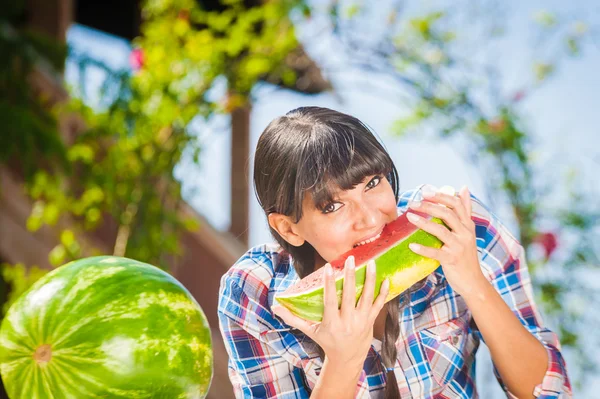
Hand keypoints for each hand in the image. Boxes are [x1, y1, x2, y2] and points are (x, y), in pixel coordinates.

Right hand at [272, 256, 389, 367]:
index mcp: (331, 323)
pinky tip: (387, 279)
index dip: (328, 284)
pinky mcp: (371, 321)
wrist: (347, 359)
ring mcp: (361, 321)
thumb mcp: (309, 331)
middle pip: (349, 295)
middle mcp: (347, 321)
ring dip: (370, 280)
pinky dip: (384, 292)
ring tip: (371, 263)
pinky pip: (379, 305)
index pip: (329, 300)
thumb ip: (293, 318)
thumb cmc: (326, 341)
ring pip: (367, 297)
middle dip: (350, 276)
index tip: (328, 267)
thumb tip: (276, 308)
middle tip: (351, 259)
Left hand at [405, 185, 487, 297]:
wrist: (473, 281)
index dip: (441, 196)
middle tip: (413, 203)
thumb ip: (465, 210)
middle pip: (447, 214)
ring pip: (440, 230)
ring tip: (409, 216)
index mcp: (467, 225)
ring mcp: (459, 247)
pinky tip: (411, 245)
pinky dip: (423, 248)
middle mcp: (465, 234)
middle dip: (429, 206)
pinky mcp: (452, 259)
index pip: (456, 204)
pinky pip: (435, 252)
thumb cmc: (466, 255)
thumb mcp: (468, 231)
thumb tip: (463, 188)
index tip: (425, 191)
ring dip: (423, 222)